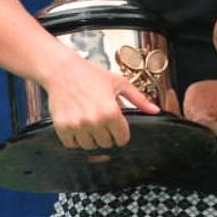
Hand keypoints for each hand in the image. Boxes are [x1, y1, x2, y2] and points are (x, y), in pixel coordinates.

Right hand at [41, 51, 160, 149]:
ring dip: (90, 137)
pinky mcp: (62, 127)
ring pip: (89, 146)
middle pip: (106, 144)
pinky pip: (72, 144)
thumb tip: (155, 110)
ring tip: (87, 122)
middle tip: (100, 121)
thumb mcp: (118, 83)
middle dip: (105, 134)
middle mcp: (94, 121)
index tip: (115, 126)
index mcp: (111, 112)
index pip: (122, 139)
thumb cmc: (90, 74)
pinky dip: (74, 138)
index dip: (120, 133)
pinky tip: (76, 124)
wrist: (61, 70)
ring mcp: (77, 125)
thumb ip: (138, 99)